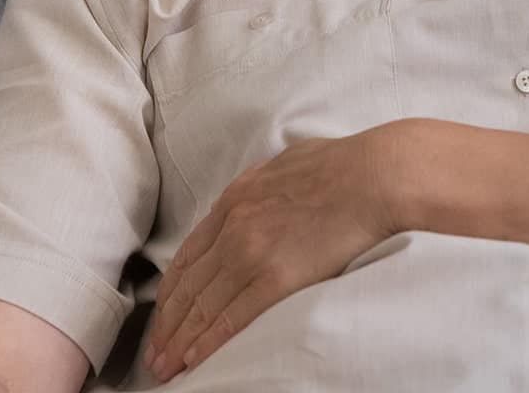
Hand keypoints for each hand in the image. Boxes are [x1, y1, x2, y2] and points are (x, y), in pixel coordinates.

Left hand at [143, 127, 400, 381]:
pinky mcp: (277, 276)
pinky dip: (210, 341)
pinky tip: (196, 359)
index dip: (170, 293)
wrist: (373, 176)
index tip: (163, 315)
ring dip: (180, 341)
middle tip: (155, 354)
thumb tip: (260, 187)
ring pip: (203, 306)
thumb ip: (261, 182)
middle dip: (166, 325)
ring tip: (167, 367)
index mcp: (234, 200)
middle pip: (187, 287)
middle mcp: (233, 227)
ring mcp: (252, 253)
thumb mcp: (284, 162)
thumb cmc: (341, 164)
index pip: (187, 256)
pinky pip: (233, 317)